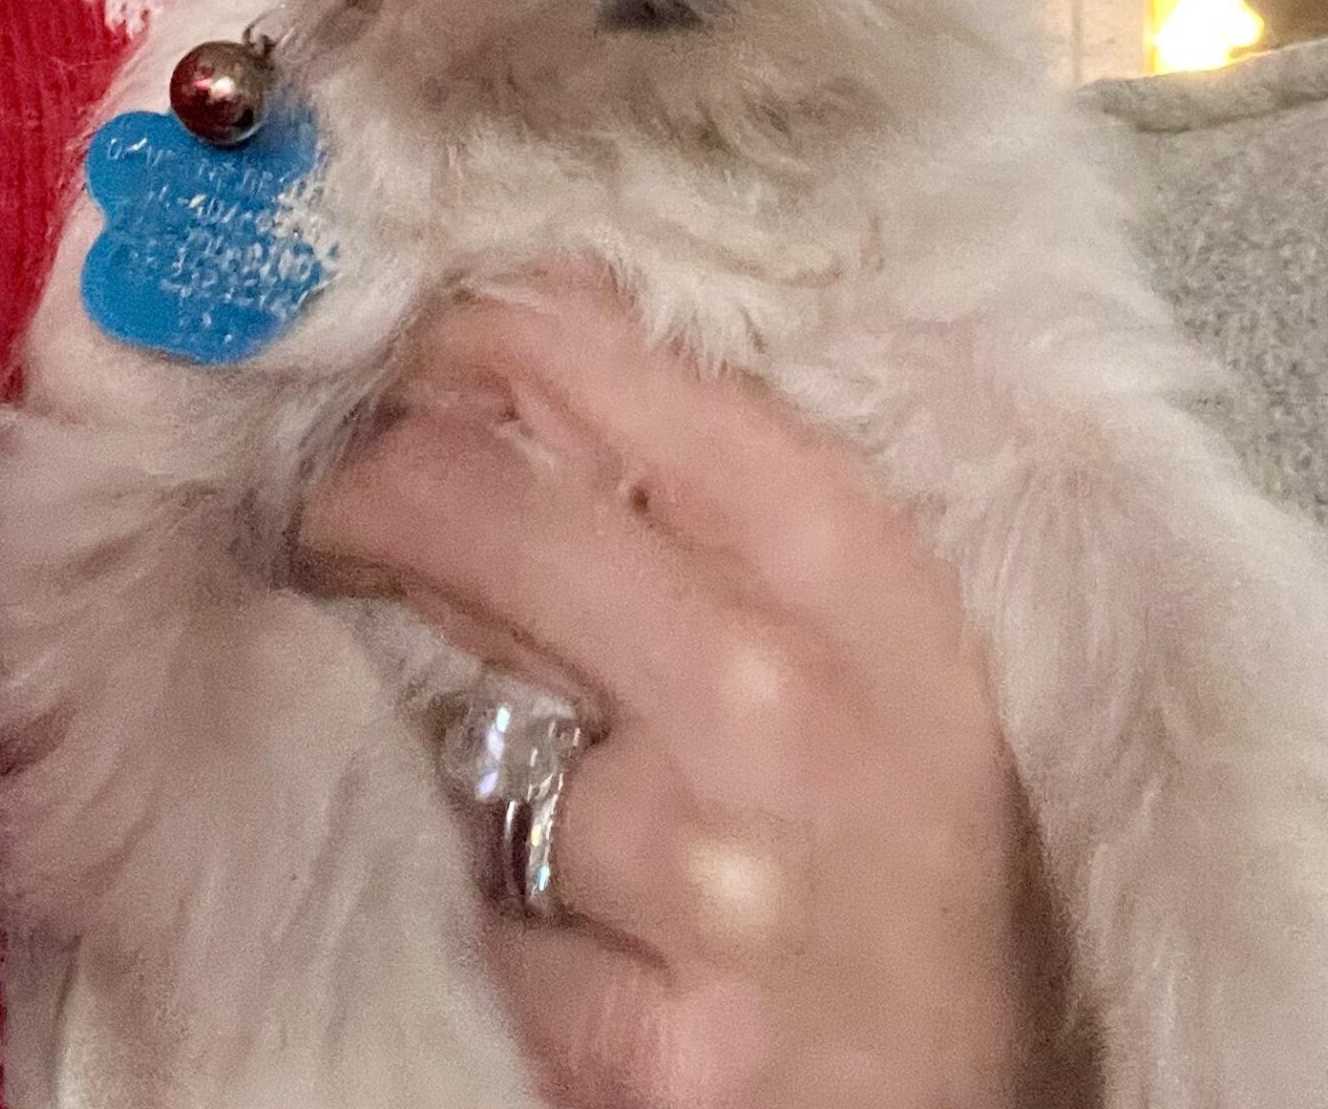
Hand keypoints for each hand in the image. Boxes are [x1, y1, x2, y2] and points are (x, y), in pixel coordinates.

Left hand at [298, 277, 1074, 1108]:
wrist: (978, 1089)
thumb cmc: (906, 818)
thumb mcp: (866, 608)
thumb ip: (711, 459)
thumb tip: (532, 298)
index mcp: (839, 553)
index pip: (582, 362)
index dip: (463, 345)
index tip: (422, 366)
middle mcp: (769, 693)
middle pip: (465, 501)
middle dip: (370, 495)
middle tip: (349, 513)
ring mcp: (700, 869)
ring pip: (438, 712)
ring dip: (412, 711)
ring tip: (465, 722)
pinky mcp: (635, 1038)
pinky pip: (454, 910)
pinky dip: (457, 896)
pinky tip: (516, 892)